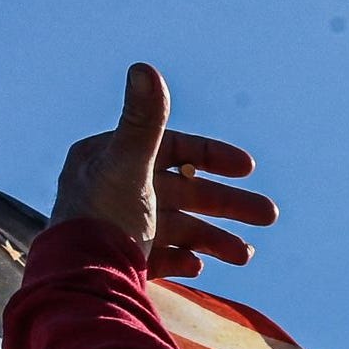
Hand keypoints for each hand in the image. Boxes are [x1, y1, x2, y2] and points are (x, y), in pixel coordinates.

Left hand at [51, 63, 278, 278]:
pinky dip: (183, 260)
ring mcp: (118, 229)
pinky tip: (198, 267)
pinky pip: (160, 257)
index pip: (171, 149)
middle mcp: (113, 192)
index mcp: (109, 161)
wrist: (78, 283)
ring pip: (179, 228)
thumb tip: (144, 65)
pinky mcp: (121, 263)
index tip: (248, 169)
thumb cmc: (103, 218)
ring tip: (245, 255)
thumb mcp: (128, 164)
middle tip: (270, 216)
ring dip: (216, 239)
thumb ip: (143, 119)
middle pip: (184, 192)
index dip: (212, 156)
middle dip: (229, 204)